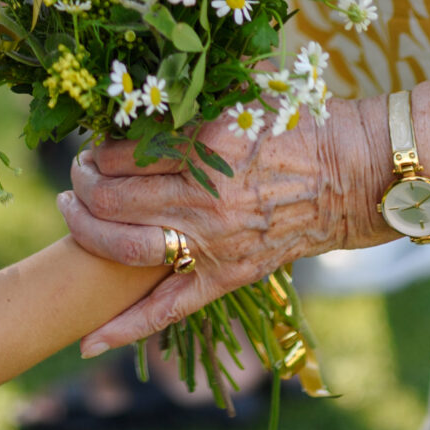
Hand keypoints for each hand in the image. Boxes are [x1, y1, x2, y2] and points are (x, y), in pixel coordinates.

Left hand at [57, 107, 391, 355]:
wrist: (355, 174)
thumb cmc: (301, 123)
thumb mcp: (242, 94)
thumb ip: (191, 94)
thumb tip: (134, 89)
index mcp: (207, 145)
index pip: (121, 154)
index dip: (97, 152)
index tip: (93, 148)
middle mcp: (205, 197)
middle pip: (112, 198)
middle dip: (81, 186)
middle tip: (75, 178)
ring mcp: (214, 242)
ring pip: (124, 247)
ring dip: (86, 232)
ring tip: (74, 215)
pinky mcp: (228, 275)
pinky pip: (169, 308)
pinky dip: (128, 326)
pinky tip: (90, 339)